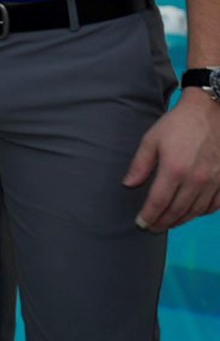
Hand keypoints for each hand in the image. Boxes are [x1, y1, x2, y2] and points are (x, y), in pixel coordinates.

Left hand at [124, 95, 219, 230]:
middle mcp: (196, 180)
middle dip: (162, 223)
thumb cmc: (179, 124)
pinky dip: (201, 213)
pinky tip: (191, 213)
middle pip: (177, 211)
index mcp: (174, 170)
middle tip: (152, 228)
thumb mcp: (152, 140)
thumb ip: (140, 165)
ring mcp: (214, 182)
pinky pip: (214, 205)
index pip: (158, 203)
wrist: (211, 112)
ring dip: (180, 221)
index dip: (148, 216)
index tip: (141, 224)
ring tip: (168, 223)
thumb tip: (128, 184)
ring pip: (196, 212)